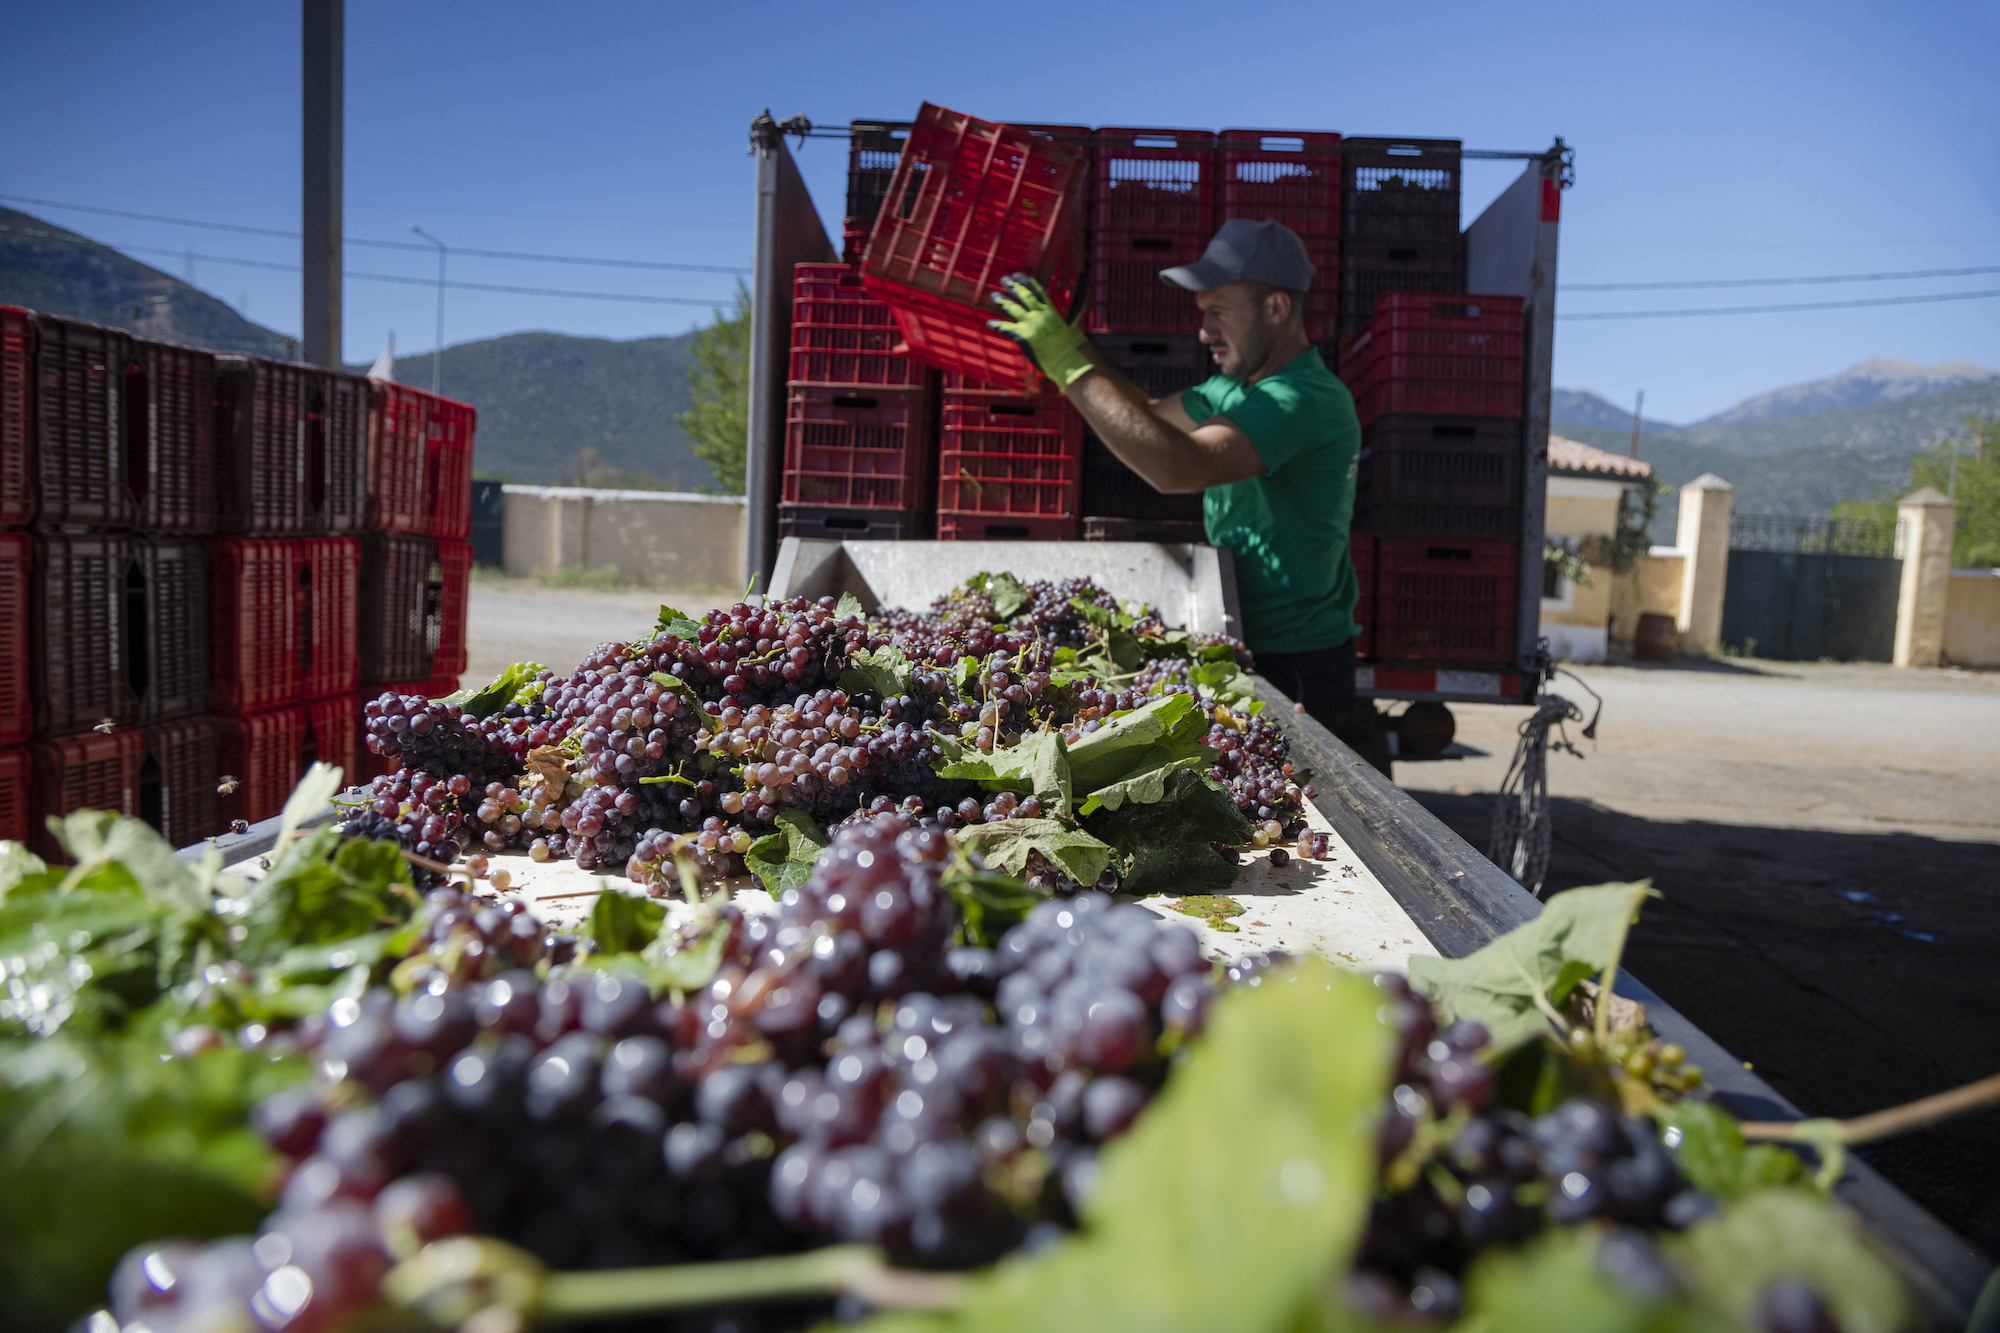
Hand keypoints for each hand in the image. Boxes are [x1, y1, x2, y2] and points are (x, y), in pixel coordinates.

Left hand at [987, 274, 1092, 389]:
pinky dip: (997, 325)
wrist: (1065, 361)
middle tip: (1005, 279)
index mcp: (1051, 312)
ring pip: (1013, 308)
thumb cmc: (1065, 349)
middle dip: (1013, 286)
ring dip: (1003, 301)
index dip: (1027, 282)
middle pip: (1024, 295)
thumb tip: (1046, 318)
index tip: (1019, 275)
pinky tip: (990, 322)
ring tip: (995, 295)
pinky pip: (1006, 328)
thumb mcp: (1061, 328)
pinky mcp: (1023, 335)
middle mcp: (1040, 314)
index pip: (1038, 292)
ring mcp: (1031, 324)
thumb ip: (1051, 320)